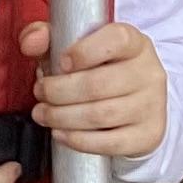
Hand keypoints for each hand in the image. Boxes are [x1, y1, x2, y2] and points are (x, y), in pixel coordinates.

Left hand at [23, 18, 167, 158]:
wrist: (132, 104)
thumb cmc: (97, 71)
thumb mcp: (73, 48)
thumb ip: (47, 39)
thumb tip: (31, 41)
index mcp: (134, 44)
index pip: (117, 39)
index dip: (84, 51)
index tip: (61, 63)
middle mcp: (148, 72)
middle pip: (98, 84)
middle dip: (57, 91)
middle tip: (40, 93)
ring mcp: (151, 105)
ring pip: (100, 115)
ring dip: (61, 117)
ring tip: (43, 113)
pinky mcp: (147, 134)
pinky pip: (109, 143)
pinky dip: (77, 140)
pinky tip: (60, 133)